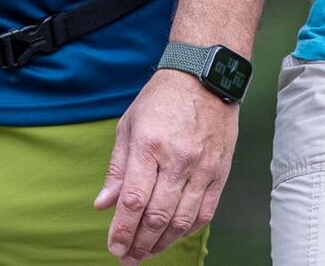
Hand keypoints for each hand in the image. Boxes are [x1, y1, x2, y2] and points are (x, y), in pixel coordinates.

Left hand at [94, 69, 239, 260]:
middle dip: (139, 244)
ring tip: (147, 253)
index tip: (114, 247)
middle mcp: (177, 159)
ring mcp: (202, 167)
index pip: (134, 201)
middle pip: (157, 216)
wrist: (203, 76)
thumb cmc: (162, 99)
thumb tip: (104, 205)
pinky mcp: (220, 172)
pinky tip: (173, 235)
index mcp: (149, 146)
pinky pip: (205, 212)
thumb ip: (117, 169)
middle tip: (127, 257)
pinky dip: (188, 230)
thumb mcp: (129, 126)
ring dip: (162, 243)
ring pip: (182, 220)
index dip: (122, 230)